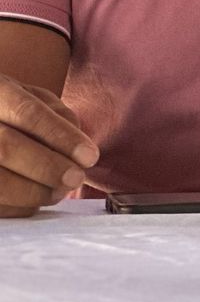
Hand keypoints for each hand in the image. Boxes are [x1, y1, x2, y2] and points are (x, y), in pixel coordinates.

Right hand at [0, 74, 97, 217]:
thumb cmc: (6, 106)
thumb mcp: (31, 95)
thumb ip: (57, 114)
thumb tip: (79, 147)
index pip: (28, 113)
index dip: (60, 137)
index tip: (89, 157)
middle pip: (6, 148)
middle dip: (47, 167)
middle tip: (76, 179)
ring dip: (32, 191)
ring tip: (59, 191)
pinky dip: (15, 205)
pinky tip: (33, 202)